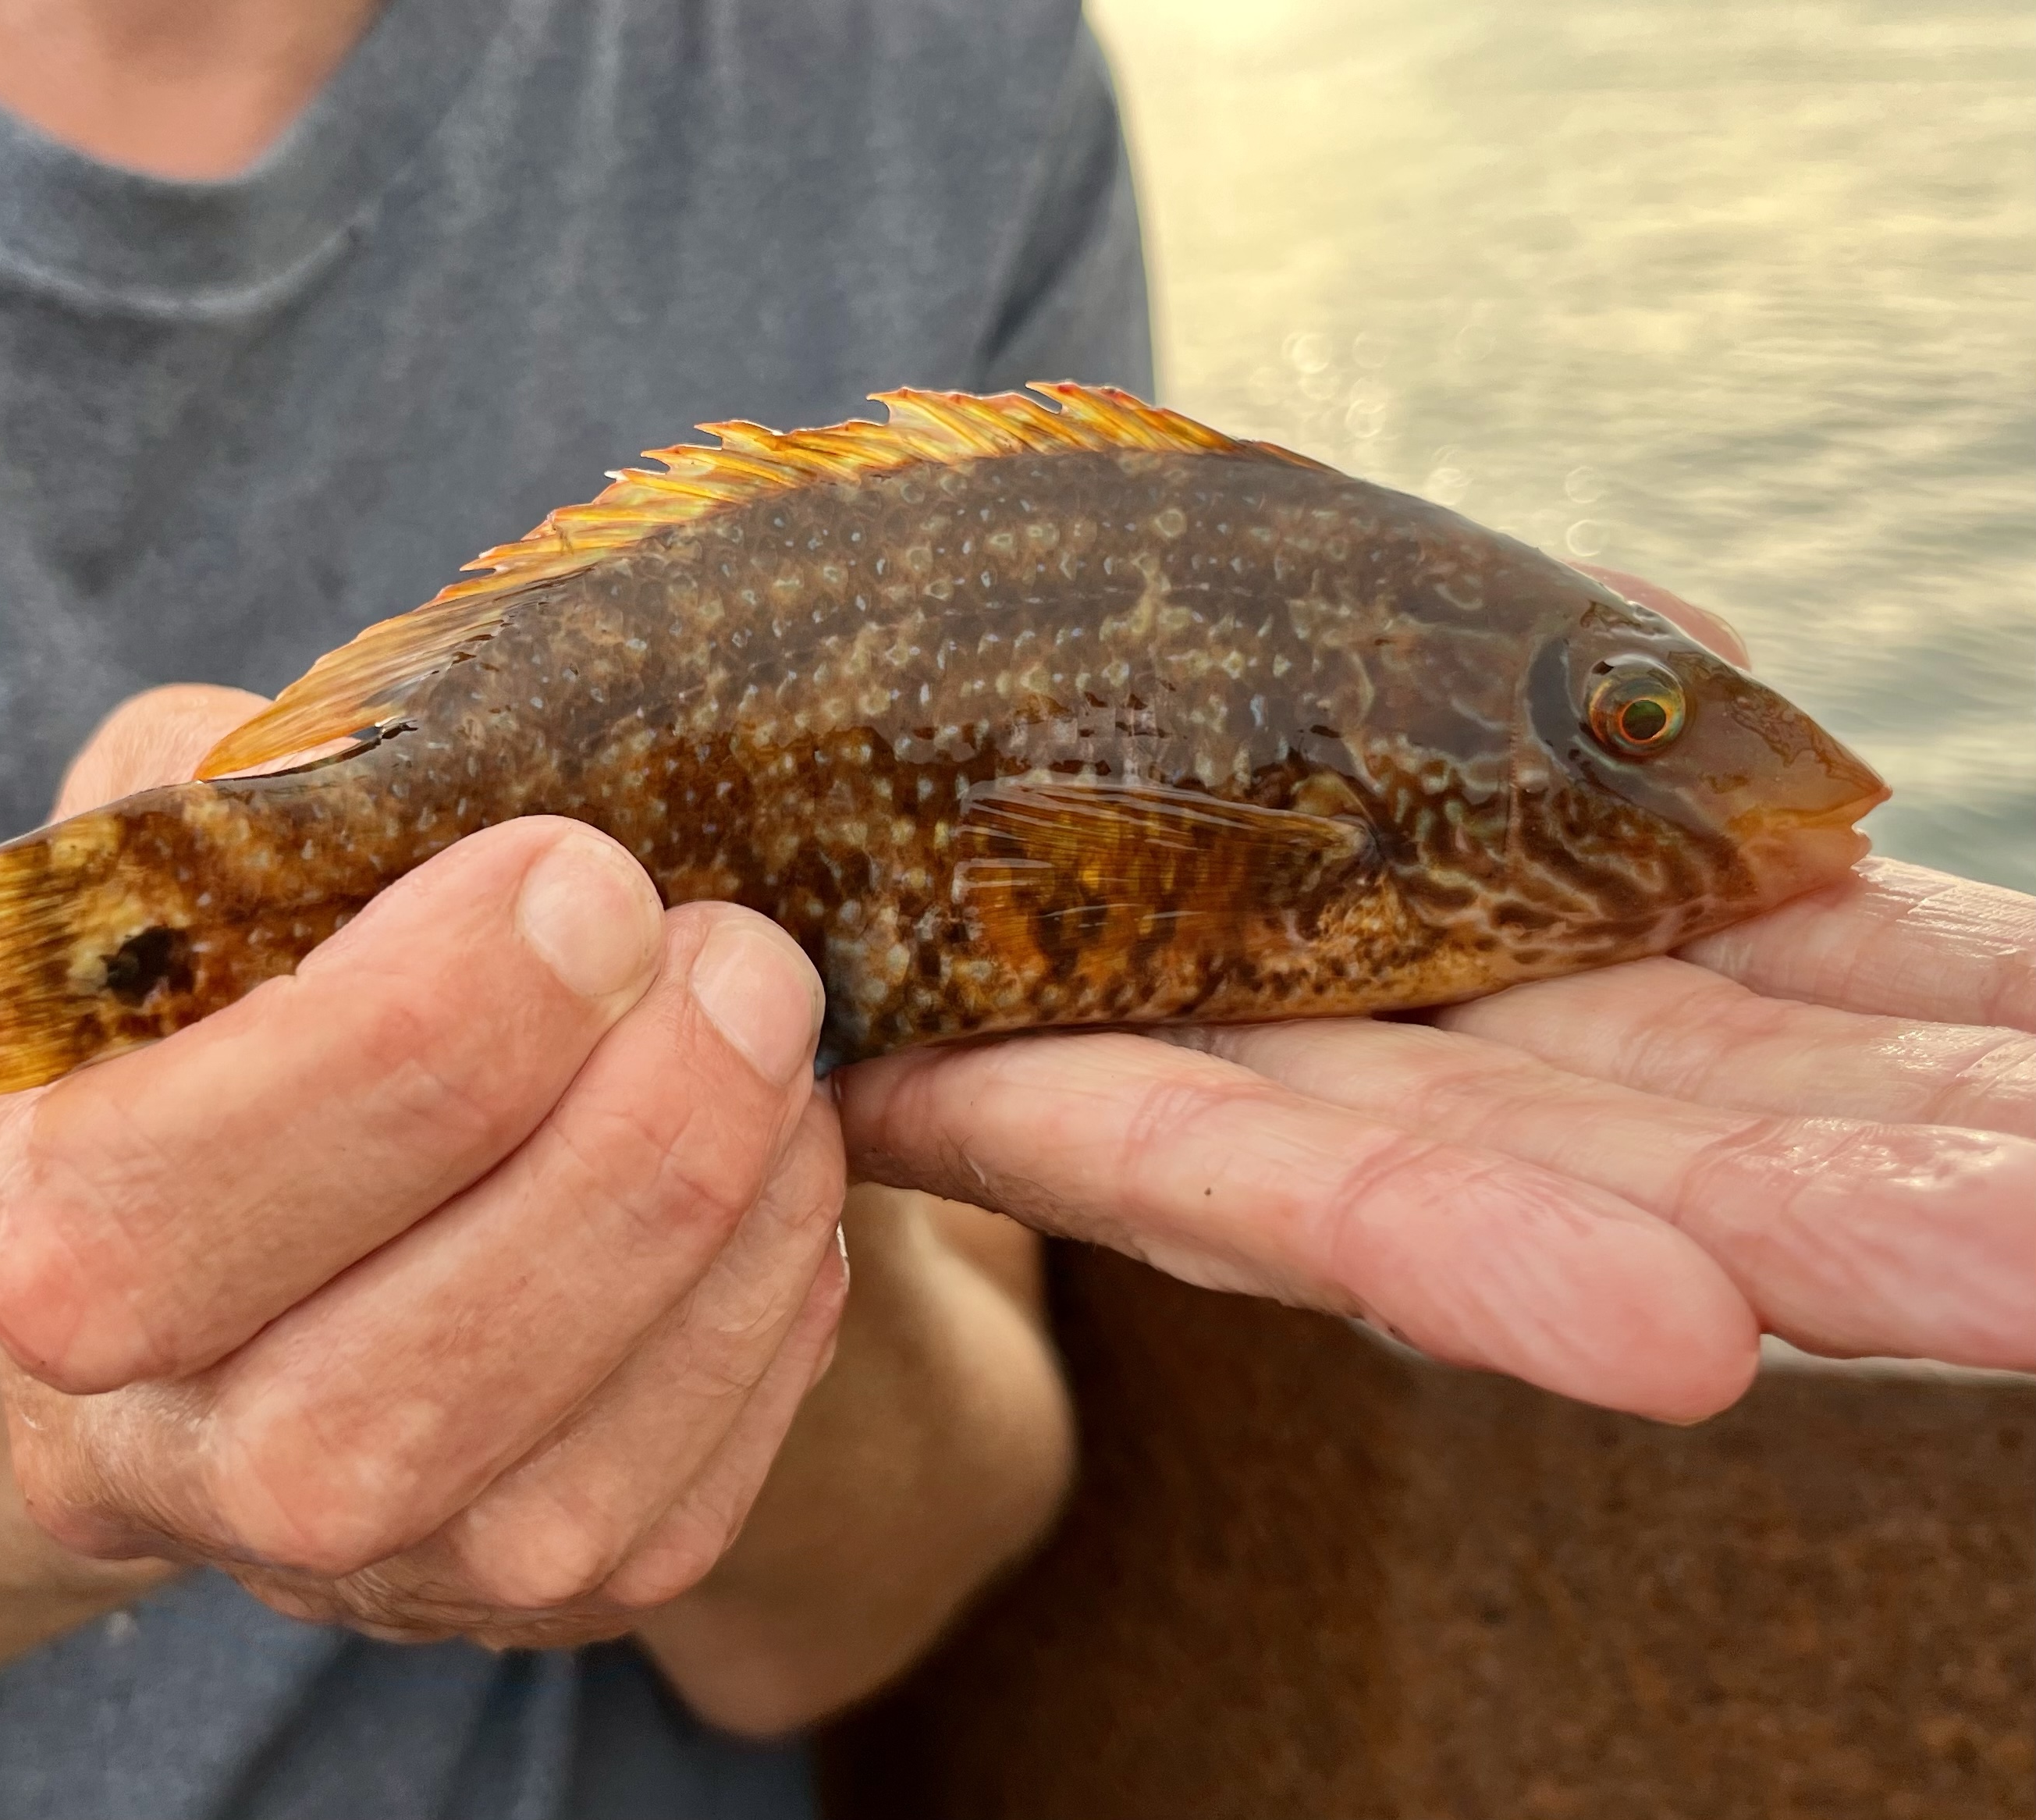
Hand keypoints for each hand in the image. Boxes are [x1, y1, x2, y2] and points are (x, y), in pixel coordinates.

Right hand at [0, 687, 848, 1649]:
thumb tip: (393, 785)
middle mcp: (166, 1460)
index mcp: (45, 1247)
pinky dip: (767, 1329)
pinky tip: (786, 1174)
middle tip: (747, 959)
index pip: (162, 1204)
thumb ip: (233, 797)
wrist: (291, 1199)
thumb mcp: (191, 840)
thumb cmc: (243, 981)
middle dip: (612, 1161)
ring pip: (547, 1493)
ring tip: (787, 1048)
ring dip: (718, 1241)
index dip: (400, 1045)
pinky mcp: (523, 1597)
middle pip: (374, 1402)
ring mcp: (351, 1569)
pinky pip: (675, 1512)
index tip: (582, 874)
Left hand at [836, 575, 2035, 1423]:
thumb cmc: (1076, 661)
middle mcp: (1368, 1042)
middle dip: (1898, 1174)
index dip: (1941, 1049)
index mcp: (1467, 937)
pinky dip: (1431, 1243)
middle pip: (1667, 1120)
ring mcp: (1213, 1088)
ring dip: (1745, 1233)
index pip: (1755, 996)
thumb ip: (1514, 658)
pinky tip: (1662, 1327)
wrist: (780, 721)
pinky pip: (1224, 1170)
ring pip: (1498, 1179)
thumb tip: (1704, 649)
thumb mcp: (1334, 618)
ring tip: (2005, 1281)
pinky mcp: (1021, 1094)